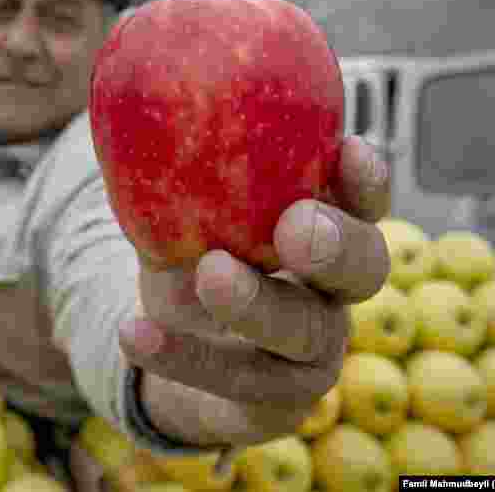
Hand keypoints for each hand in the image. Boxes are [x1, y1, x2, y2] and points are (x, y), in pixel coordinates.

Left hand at [118, 135, 390, 446]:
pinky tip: (134, 332)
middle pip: (366, 268)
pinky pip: (239, 382)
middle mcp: (331, 290)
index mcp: (322, 228)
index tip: (348, 148)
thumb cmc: (189, 256)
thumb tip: (128, 95)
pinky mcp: (275, 398)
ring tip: (210, 273)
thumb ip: (173, 168)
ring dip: (259, 304)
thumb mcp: (180, 210)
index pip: (363, 201)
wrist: (175, 348)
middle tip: (295, 226)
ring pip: (306, 332)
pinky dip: (184, 356)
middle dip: (336, 245)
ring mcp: (312, 348)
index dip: (366, 180)